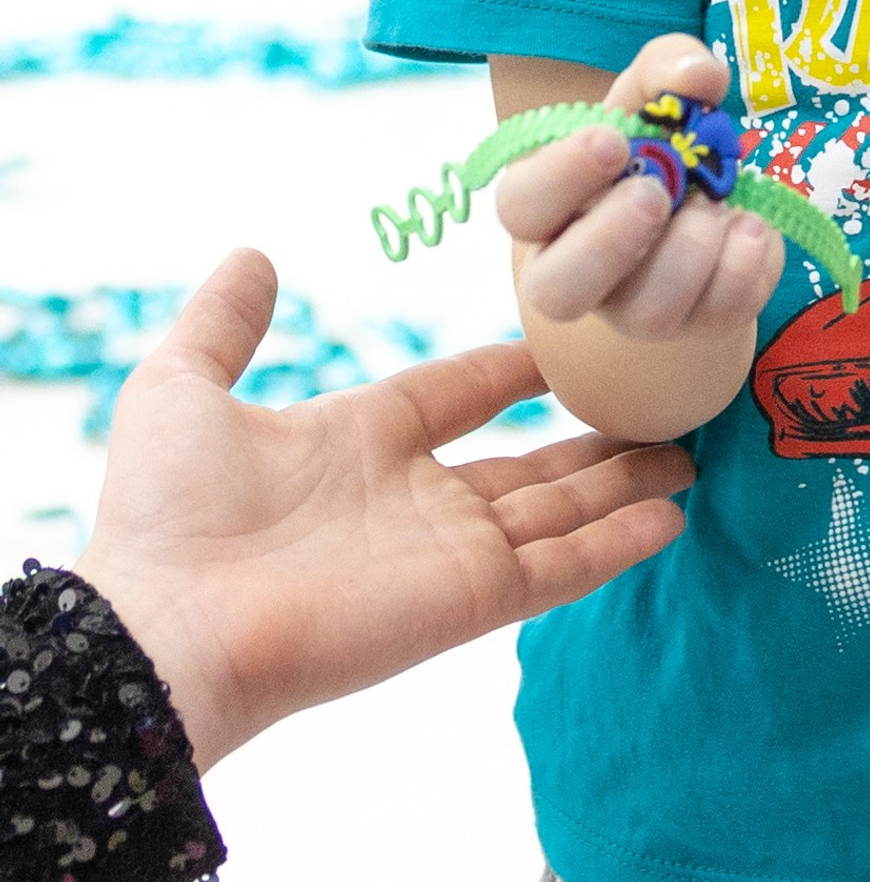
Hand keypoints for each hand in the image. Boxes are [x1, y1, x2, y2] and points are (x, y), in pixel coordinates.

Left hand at [73, 250, 692, 771]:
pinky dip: (618, 542)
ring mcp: (449, 552)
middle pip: (531, 460)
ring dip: (626, 483)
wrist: (167, 627)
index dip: (515, 367)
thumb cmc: (167, 514)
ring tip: (690, 455)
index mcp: (362, 441)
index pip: (461, 393)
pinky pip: (563, 566)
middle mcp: (417, 497)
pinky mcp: (471, 600)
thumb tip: (252, 254)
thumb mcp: (181, 390)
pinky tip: (672, 516)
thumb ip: (222, 324)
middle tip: (662, 409)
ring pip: (562, 508)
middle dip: (596, 439)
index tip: (568, 343)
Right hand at [498, 34, 784, 342]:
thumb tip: (697, 77)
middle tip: (655, 194)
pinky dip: (747, 264)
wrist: (705, 200)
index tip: (612, 140)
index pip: (521, 205)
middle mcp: (576, 270)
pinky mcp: (697, 323)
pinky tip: (751, 224)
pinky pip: (719, 313)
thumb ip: (667, 68)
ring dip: (692, 251)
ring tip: (716, 206)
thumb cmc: (658, 143)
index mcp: (548, 206)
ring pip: (646, 313)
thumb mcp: (655, 91)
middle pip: (557, 292)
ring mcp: (634, 308)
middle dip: (609, 242)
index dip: (561, 176)